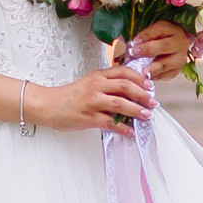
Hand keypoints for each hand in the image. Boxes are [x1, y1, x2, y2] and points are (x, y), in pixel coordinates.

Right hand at [29, 60, 156, 134]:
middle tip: (153, 102)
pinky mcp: (89, 117)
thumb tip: (129, 92)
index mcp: (97, 76)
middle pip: (125, 87)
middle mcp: (96, 86)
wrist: (49, 105)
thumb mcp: (89, 83)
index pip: (123, 72)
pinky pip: (110, 123)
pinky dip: (123, 128)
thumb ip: (106, 84)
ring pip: (120, 104)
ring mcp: (93, 102)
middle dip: (143, 95)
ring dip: (137, 111)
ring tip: (147, 116)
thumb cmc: (69, 95)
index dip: (139, 78)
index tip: (150, 85)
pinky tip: (131, 131)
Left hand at [126, 20, 200, 84]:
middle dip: (148, 50)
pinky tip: (146, 77)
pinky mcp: (176, 71)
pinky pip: (166, 75)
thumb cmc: (161, 38)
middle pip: (164, 46)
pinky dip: (155, 76)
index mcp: (172, 30)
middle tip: (134, 54)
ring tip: (144, 73)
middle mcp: (180, 44)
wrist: (176, 46)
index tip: (133, 43)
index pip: (158, 30)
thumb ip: (144, 37)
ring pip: (167, 64)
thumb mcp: (154, 32)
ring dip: (153, 69)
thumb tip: (132, 46)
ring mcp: (180, 59)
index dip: (145, 36)